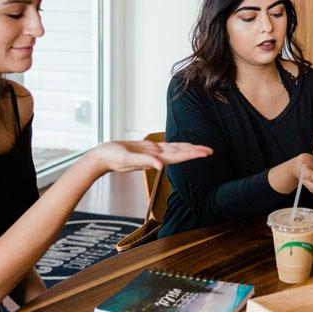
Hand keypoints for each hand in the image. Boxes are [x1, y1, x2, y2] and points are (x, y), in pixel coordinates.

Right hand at [90, 140, 212, 173]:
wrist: (101, 157)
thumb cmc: (112, 158)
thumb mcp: (127, 160)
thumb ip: (144, 162)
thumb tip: (160, 166)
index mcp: (155, 159)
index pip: (179, 157)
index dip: (193, 155)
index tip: (206, 154)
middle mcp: (157, 157)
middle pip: (181, 154)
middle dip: (196, 152)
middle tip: (211, 150)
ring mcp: (153, 153)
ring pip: (175, 150)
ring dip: (189, 149)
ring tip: (202, 149)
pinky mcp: (148, 148)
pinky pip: (166, 147)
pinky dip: (176, 146)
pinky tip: (183, 146)